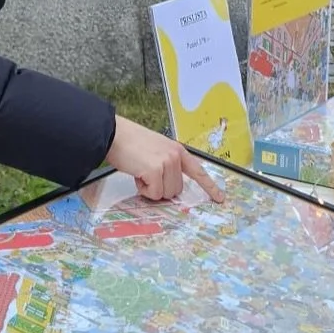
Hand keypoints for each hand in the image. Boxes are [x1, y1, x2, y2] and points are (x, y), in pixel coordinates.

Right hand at [107, 118, 224, 203]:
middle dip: (161, 187)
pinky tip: (136, 175)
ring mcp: (167, 163)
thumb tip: (169, 187)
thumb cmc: (130, 143)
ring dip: (151, 189)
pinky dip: (143, 190)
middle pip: (177, 189)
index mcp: (178, 150)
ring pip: (166, 193)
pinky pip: (154, 193)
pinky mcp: (155, 171)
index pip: (198, 171)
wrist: (113, 134)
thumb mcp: (156, 149)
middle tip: (146, 174)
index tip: (220, 198)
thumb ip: (167, 165)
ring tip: (140, 172)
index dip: (209, 186)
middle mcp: (175, 156)